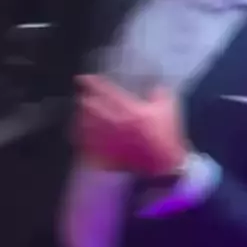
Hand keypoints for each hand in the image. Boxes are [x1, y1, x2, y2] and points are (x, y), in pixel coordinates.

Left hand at [73, 76, 188, 175]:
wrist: (164, 166)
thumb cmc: (165, 136)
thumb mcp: (167, 109)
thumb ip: (159, 94)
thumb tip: (155, 87)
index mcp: (128, 109)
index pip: (105, 92)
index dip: (92, 83)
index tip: (83, 79)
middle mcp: (114, 123)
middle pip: (90, 109)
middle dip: (83, 101)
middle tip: (81, 97)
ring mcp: (108, 141)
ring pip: (85, 127)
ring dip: (81, 119)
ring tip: (79, 115)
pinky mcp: (106, 156)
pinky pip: (88, 148)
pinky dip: (82, 141)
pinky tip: (80, 139)